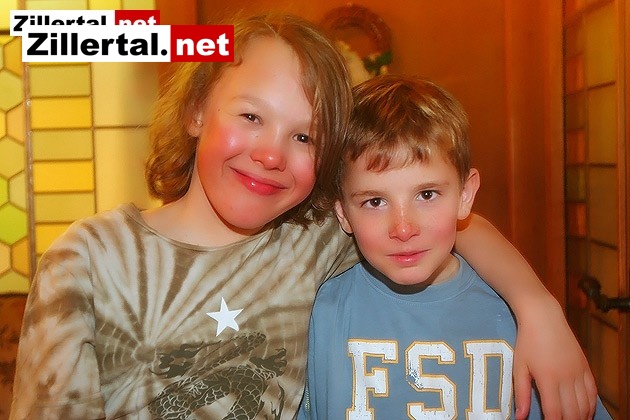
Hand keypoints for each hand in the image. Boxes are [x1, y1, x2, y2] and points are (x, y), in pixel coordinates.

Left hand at [512, 297, 596, 418]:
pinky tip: (584, 412)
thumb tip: (520, 417)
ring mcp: (578, 372)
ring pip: (586, 405)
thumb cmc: (527, 341)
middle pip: (573, 412)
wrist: (544, 317)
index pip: (554, 412)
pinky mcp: (585, 366)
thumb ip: (521, 394)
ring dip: (580, 417)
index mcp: (548, 378)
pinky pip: (593, 392)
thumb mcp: (519, 367)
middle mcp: (567, 377)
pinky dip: (590, 406)